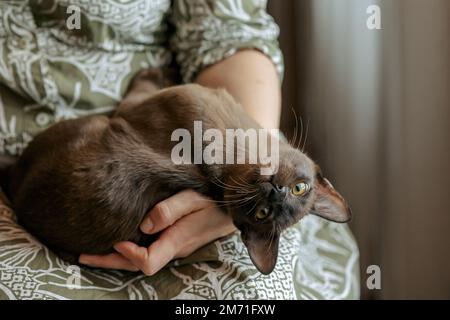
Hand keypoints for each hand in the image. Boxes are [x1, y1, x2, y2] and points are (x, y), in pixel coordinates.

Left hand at [79, 190, 235, 274]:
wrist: (235, 209)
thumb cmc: (215, 200)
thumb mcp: (194, 198)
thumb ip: (170, 210)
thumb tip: (143, 224)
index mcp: (177, 240)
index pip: (148, 262)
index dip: (128, 255)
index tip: (115, 238)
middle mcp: (173, 248)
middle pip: (137, 265)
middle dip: (109, 260)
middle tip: (81, 254)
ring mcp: (173, 246)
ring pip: (140, 258)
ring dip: (116, 255)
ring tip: (91, 249)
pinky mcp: (174, 239)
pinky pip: (148, 249)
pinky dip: (129, 248)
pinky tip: (119, 238)